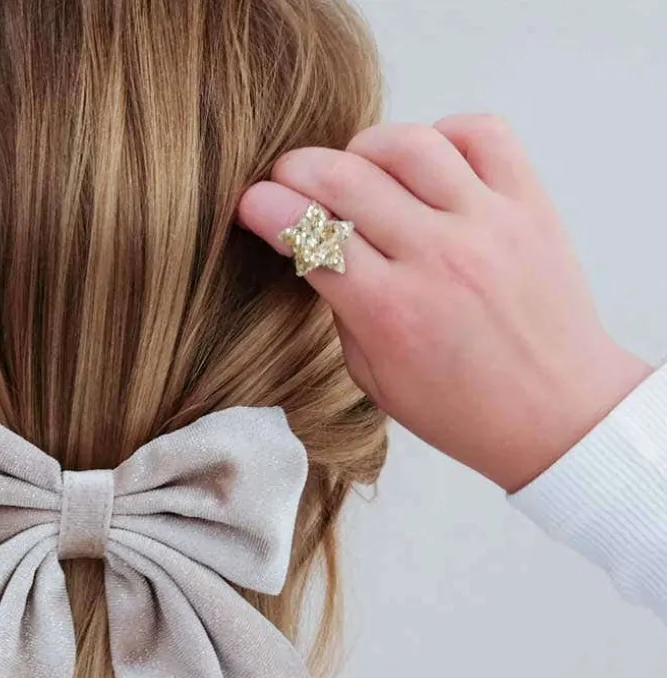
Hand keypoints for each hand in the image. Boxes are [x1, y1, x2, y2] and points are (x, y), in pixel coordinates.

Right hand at [237, 115, 653, 492]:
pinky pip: (480, 134)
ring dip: (363, 146)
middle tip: (286, 178)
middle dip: (296, 170)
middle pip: (345, 179)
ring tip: (354, 167)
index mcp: (390, 312)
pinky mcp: (529, 204)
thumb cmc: (461, 409)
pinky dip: (441, 134)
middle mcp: (437, 258)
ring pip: (408, 143)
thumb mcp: (374, 379)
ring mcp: (487, 224)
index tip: (251, 204)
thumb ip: (342, 310)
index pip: (310, 235)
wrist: (556, 414)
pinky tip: (424, 164)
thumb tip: (317, 251)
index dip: (266, 209)